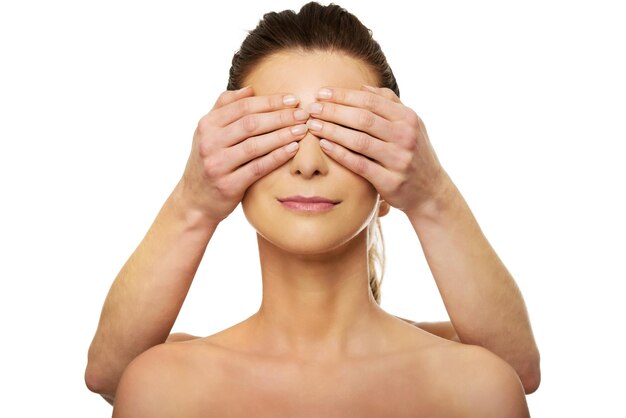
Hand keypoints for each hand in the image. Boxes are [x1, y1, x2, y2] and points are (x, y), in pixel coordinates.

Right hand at [180, 87, 308, 223]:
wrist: (194, 200)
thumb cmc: (208, 161)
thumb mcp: (208, 133)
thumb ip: (225, 108)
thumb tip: (250, 89)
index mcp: (207, 125)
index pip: (243, 107)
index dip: (270, 101)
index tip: (292, 99)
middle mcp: (209, 142)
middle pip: (251, 124)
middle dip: (280, 117)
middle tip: (302, 114)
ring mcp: (217, 164)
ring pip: (255, 145)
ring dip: (282, 135)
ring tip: (302, 129)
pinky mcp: (228, 185)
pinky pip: (257, 168)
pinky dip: (276, 157)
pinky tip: (292, 149)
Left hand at [305, 85, 448, 216]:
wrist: (431, 190)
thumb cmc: (415, 152)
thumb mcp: (411, 124)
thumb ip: (390, 104)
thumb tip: (363, 88)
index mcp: (407, 118)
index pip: (370, 101)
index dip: (343, 95)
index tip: (322, 92)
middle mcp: (405, 136)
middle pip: (362, 119)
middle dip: (333, 111)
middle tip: (312, 108)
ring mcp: (399, 159)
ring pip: (359, 141)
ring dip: (332, 131)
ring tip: (313, 125)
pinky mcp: (390, 181)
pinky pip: (360, 164)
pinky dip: (340, 154)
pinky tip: (324, 146)